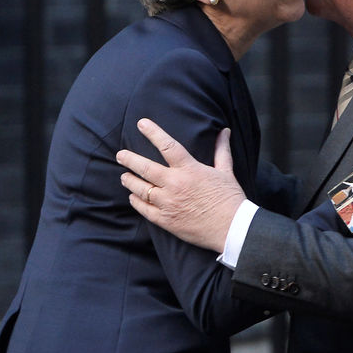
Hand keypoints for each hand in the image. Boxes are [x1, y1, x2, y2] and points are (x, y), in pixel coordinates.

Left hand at [116, 118, 244, 252]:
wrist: (232, 228)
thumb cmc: (230, 198)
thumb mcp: (226, 171)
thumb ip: (221, 150)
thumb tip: (224, 131)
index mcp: (190, 169)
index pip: (167, 146)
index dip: (153, 132)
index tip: (141, 123)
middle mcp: (175, 184)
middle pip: (145, 168)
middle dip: (129, 159)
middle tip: (120, 155)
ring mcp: (168, 203)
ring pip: (140, 189)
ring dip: (130, 181)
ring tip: (124, 176)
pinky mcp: (166, 220)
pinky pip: (144, 209)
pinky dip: (136, 201)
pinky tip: (133, 197)